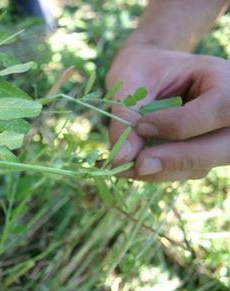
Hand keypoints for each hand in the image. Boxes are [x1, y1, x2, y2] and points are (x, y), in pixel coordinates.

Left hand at [107, 45, 229, 180]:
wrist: (148, 70)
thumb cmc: (141, 68)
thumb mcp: (130, 80)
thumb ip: (125, 115)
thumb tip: (121, 158)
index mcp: (223, 77)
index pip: (219, 107)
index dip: (181, 124)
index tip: (141, 127)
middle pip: (225, 145)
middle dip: (179, 158)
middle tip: (139, 164)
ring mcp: (221, 135)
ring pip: (205, 165)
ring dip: (164, 170)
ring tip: (125, 166)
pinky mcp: (204, 154)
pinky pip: (188, 171)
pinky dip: (160, 172)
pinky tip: (133, 166)